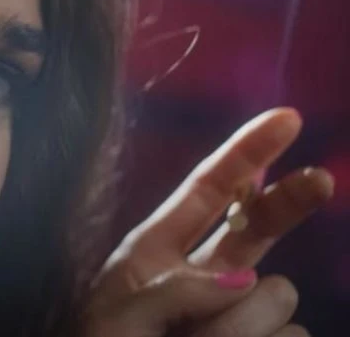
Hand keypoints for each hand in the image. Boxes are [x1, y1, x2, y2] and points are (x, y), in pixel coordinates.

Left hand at [85, 108, 334, 336]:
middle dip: (290, 201)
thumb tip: (246, 279)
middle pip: (257, 226)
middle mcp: (199, 276)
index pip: (206, 191)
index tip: (287, 117)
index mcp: (153, 253)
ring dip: (243, 328)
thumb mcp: (113, 321)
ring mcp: (232, 316)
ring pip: (277, 298)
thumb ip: (171, 292)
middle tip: (320, 181)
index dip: (247, 153)